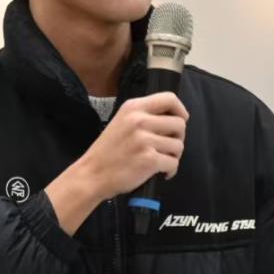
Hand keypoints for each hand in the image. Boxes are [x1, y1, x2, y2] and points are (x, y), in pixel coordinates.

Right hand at [46, 92, 188, 234]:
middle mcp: (139, 120)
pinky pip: (173, 163)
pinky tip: (161, 172)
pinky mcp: (149, 159)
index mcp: (133, 107)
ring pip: (179, 145)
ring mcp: (144, 140)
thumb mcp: (121, 122)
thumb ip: (143, 116)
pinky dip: (171, 170)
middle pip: (179, 124)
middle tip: (168, 147)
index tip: (181, 120)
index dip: (180, 110)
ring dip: (174, 156)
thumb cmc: (107, 151)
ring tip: (161, 160)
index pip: (169, 99)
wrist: (92, 174)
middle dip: (178, 137)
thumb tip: (173, 118)